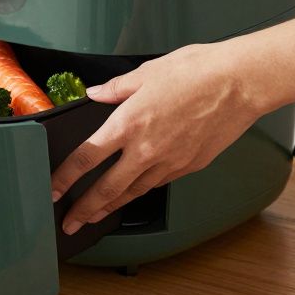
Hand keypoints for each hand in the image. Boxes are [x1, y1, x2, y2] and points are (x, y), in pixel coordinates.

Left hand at [49, 42, 267, 234]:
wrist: (240, 83)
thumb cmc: (198, 72)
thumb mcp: (146, 73)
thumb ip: (116, 88)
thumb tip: (96, 93)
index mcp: (129, 123)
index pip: (87, 157)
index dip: (66, 177)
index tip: (53, 189)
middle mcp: (147, 148)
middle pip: (107, 188)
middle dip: (84, 209)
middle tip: (70, 222)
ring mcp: (170, 161)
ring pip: (134, 192)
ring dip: (111, 206)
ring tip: (96, 216)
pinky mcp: (190, 166)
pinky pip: (159, 183)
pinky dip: (142, 190)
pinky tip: (135, 192)